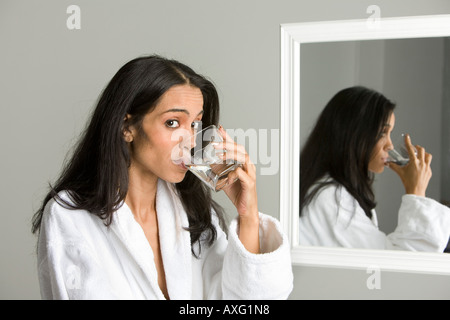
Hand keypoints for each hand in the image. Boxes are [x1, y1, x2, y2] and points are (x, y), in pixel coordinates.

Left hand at [216, 126, 259, 252]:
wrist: (245, 209)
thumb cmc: (237, 192)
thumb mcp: (223, 178)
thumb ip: (218, 169)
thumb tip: (206, 160)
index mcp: (242, 162)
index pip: (235, 146)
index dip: (228, 137)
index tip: (220, 129)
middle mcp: (248, 165)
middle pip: (240, 149)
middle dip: (227, 144)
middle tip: (214, 144)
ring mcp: (250, 173)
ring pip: (243, 158)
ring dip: (230, 155)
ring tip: (219, 156)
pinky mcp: (250, 183)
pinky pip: (242, 174)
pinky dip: (233, 174)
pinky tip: (227, 178)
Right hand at [389, 134, 431, 196]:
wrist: (416, 191)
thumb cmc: (408, 182)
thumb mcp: (400, 172)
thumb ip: (393, 166)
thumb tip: (387, 163)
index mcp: (414, 162)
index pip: (411, 149)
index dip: (408, 142)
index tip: (407, 137)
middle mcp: (422, 164)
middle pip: (422, 150)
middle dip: (417, 147)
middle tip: (414, 148)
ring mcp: (427, 167)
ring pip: (428, 156)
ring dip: (424, 154)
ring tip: (420, 155)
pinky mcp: (429, 172)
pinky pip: (428, 164)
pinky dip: (425, 162)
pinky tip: (421, 166)